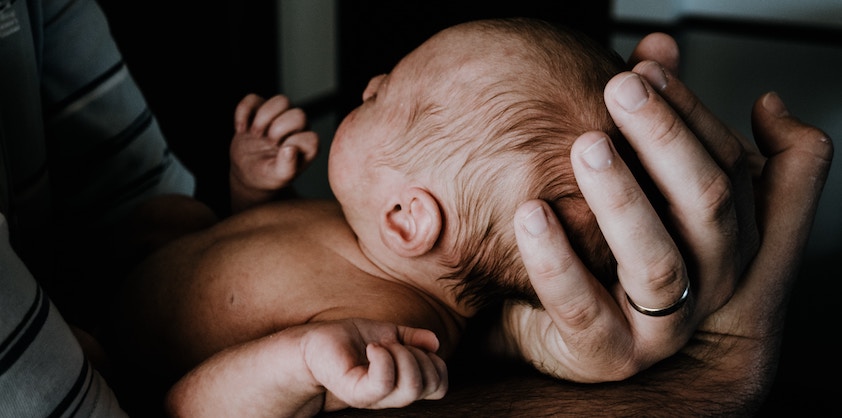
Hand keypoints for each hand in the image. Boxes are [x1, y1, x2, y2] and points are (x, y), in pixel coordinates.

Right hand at [229, 94, 318, 211]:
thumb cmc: (267, 175)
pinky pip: (253, 98)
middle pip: (299, 115)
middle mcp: (297, 128)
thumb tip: (290, 149)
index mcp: (306, 145)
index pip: (311, 137)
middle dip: (279, 129)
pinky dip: (243, 112)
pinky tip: (241, 129)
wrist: (247, 171)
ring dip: (265, 117)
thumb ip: (287, 167)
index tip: (280, 154)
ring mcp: (278, 116)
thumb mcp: (278, 177)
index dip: (294, 144)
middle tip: (268, 143)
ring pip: (281, 101)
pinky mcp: (259, 109)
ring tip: (255, 134)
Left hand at [303, 319, 447, 410]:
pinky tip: (371, 348)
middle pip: (430, 385)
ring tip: (380, 346)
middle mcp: (391, 395)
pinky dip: (383, 358)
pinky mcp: (356, 393)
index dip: (437, 363)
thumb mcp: (389, 333)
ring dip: (402, 355)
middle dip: (419, 355)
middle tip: (394, 344)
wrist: (314, 344)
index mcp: (403, 383)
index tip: (413, 345)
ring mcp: (374, 397)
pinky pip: (383, 382)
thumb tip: (435, 343)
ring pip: (411, 385)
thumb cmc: (350, 340)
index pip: (440, 386)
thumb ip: (413, 338)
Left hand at [503, 34, 832, 382]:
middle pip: (707, 203)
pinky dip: (555, 258)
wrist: (565, 331)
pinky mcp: (609, 354)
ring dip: (621, 197)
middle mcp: (710, 279)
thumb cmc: (609, 249)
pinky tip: (530, 213)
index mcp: (727, 234)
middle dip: (665, 138)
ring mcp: (663, 324)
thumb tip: (657, 45)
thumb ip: (656, 119)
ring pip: (656, 260)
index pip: (728, 163)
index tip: (642, 66)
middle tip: (620, 89)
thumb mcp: (642, 182)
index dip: (689, 111)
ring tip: (585, 146)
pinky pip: (581, 306)